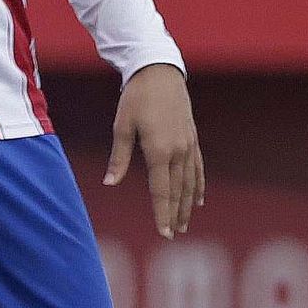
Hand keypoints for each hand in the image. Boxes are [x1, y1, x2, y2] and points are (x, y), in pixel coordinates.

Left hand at [104, 64, 203, 239]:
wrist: (159, 72)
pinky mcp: (192, 138)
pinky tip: (198, 200)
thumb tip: (109, 183)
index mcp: (159, 150)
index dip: (162, 213)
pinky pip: (197, 168)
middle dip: (175, 214)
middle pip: (178, 190)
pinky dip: (198, 185)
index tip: (163, 232)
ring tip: (184, 224)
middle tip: (173, 235)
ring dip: (187, 205)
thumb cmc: (135, 98)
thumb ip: (119, 157)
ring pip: (190, 182)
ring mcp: (188, 145)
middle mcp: (177, 151)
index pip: (161, 190)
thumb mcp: (122, 126)